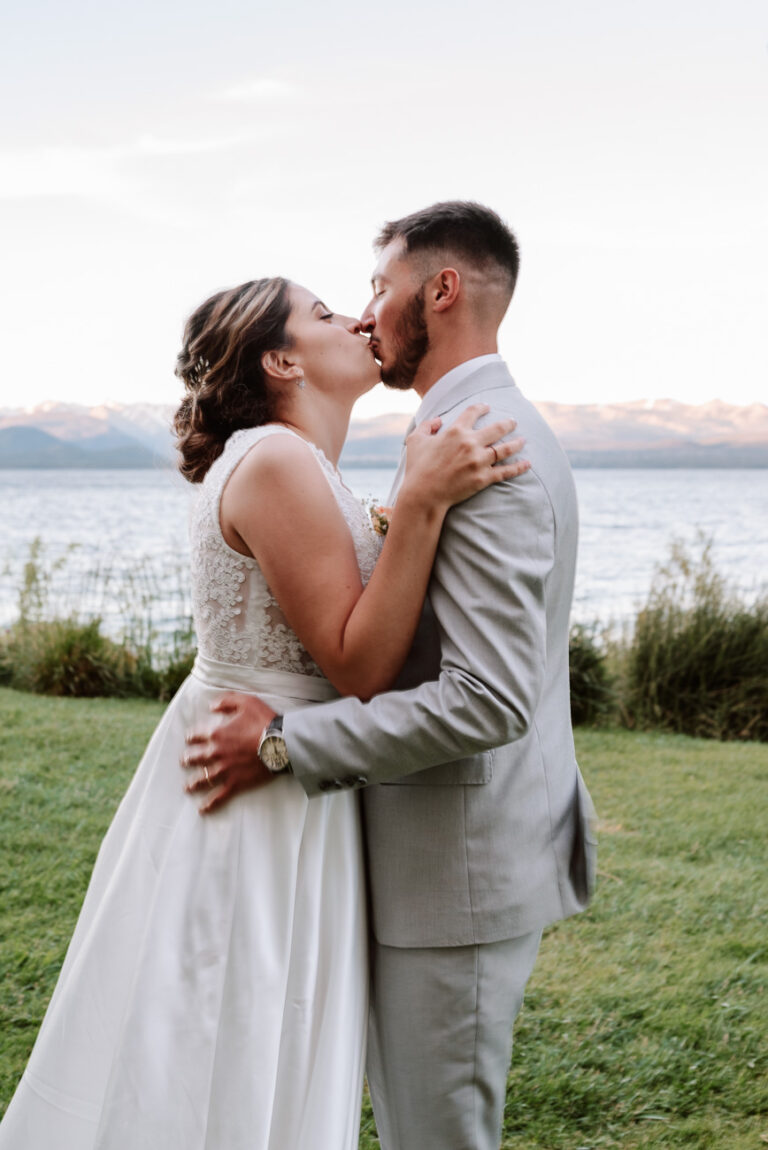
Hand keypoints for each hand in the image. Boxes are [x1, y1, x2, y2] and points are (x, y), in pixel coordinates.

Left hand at [182, 693, 277, 814]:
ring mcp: (224, 770)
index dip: (191, 737)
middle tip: (185, 761)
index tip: (190, 739)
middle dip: (188, 759)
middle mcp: (216, 753)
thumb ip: (226, 701)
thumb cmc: (265, 721)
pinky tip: (202, 809)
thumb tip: (212, 706)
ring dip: (193, 783)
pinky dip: (209, 804)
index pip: (196, 736)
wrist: (281, 744)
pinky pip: (218, 796)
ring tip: (188, 787)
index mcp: (216, 733)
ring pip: (202, 778)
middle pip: (195, 758)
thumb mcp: (246, 701)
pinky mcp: (235, 783)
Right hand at [402, 403, 529, 511]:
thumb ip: (426, 426)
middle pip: (496, 428)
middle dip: (508, 423)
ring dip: (517, 443)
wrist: (423, 494)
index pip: (472, 412)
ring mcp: (479, 461)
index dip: (481, 407)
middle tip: (513, 422)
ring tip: (523, 440)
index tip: (487, 406)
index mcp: (455, 431)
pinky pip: (505, 471)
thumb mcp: (415, 441)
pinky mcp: (483, 478)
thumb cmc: (417, 468)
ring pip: (505, 449)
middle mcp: (470, 443)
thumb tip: (437, 420)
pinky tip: (528, 464)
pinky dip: (518, 468)